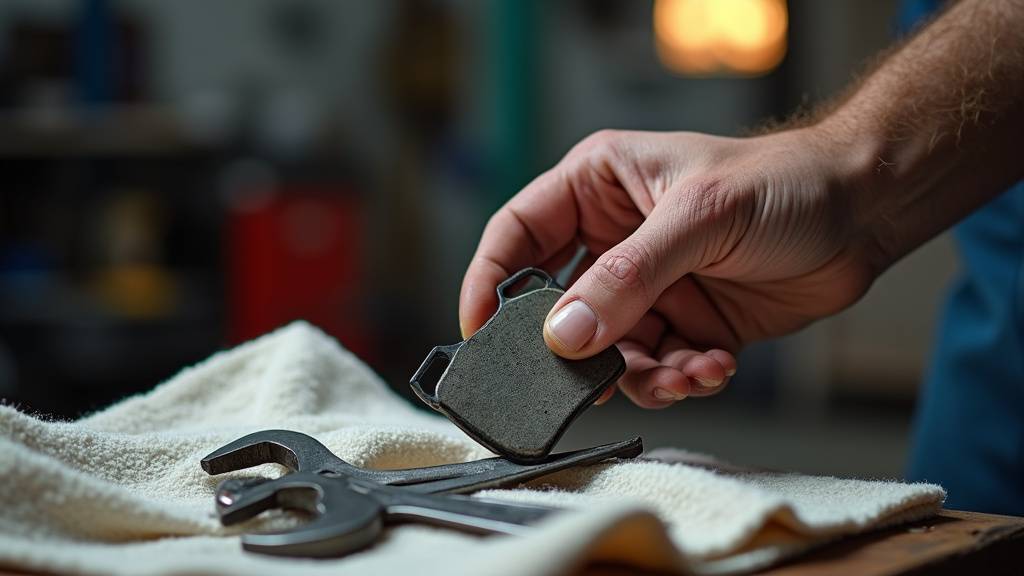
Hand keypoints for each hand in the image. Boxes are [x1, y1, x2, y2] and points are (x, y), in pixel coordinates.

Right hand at [459, 128, 876, 407]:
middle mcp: (613, 239)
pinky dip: (679, 380)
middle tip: (583, 378)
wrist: (862, 213)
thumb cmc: (783, 181)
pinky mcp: (683, 325)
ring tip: (685, 370)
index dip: (490, 282)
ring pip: (608, 351)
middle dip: (572, 348)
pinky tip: (713, 366)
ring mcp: (647, 286)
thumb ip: (628, 278)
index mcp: (598, 186)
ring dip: (641, 374)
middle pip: (558, 306)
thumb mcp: (698, 217)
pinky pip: (656, 368)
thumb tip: (564, 333)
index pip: (518, 233)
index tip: (478, 333)